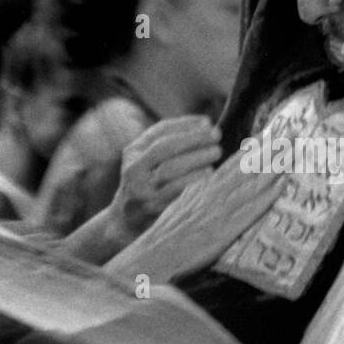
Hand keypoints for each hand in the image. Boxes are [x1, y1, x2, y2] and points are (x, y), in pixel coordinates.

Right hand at [106, 116, 223, 245]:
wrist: (126, 221)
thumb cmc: (148, 182)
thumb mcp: (148, 160)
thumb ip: (169, 142)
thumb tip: (206, 123)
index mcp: (132, 152)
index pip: (159, 132)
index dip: (185, 125)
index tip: (208, 122)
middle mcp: (133, 170)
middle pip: (163, 149)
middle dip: (192, 139)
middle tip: (216, 135)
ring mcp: (141, 191)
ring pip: (169, 170)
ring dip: (196, 159)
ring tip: (215, 153)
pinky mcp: (152, 209)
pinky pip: (175, 192)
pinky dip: (194, 181)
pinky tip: (209, 175)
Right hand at [108, 148, 281, 281]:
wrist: (155, 253)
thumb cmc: (167, 234)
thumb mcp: (182, 205)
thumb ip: (197, 193)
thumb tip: (206, 183)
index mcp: (206, 187)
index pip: (235, 163)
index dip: (256, 148)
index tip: (273, 134)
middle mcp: (215, 193)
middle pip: (249, 167)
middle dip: (273, 149)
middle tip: (295, 132)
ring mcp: (222, 210)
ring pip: (254, 182)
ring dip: (276, 165)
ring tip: (295, 150)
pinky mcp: (226, 229)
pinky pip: (252, 209)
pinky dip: (268, 195)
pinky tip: (283, 185)